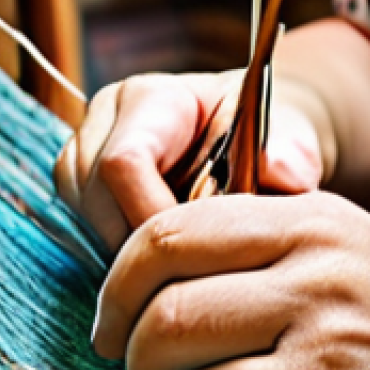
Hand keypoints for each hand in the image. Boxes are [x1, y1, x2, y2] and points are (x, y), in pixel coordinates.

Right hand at [55, 72, 329, 249]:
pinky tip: (162, 265)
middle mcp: (103, 122)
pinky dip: (124, 261)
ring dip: (132, 258)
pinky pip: (86, 239)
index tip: (196, 255)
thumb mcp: (289, 141)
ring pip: (87, 226)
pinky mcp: (79, 196)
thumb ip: (290, 155)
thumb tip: (281, 173)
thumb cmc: (267, 142)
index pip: (123, 164)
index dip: (154, 219)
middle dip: (143, 248)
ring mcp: (81, 160)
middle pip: (96, 202)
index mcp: (152, 98)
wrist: (248, 145)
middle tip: (192, 270)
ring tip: (182, 264)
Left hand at [92, 192, 369, 369]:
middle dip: (117, 322)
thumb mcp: (343, 250)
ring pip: (169, 333)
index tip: (115, 313)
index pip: (168, 225)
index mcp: (300, 215)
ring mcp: (313, 321)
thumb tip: (162, 285)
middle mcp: (304, 257)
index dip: (119, 275)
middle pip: (155, 271)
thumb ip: (260, 251)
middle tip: (121, 354)